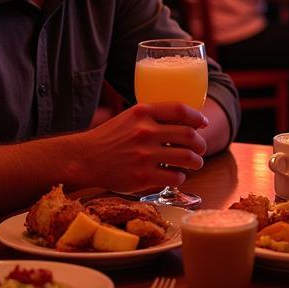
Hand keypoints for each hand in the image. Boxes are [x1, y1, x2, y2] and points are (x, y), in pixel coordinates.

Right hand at [78, 101, 207, 189]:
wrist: (85, 159)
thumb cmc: (110, 138)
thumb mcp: (130, 117)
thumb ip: (153, 116)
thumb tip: (185, 121)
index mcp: (143, 112)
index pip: (181, 110)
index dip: (197, 117)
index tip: (203, 123)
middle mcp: (145, 131)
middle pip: (189, 135)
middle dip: (200, 143)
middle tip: (201, 148)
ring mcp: (145, 155)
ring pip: (186, 158)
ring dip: (196, 162)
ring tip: (196, 163)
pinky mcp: (143, 177)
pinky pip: (174, 177)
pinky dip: (180, 177)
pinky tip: (177, 176)